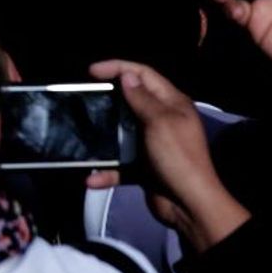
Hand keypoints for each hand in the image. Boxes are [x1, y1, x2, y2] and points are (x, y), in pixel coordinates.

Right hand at [88, 59, 249, 252]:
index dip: (117, 67)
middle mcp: (162, 119)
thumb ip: (141, 98)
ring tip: (82, 132)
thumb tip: (126, 75)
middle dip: (107, 98)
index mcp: (171, 103)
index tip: (90, 71)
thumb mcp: (160, 122)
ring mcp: (152, 143)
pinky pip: (119, 163)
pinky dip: (106, 170)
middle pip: (130, 100)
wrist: (189, 204)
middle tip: (84, 97)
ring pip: (121, 132)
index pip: (143, 74)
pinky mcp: (143, 165)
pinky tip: (92, 177)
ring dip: (102, 136)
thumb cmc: (177, 157)